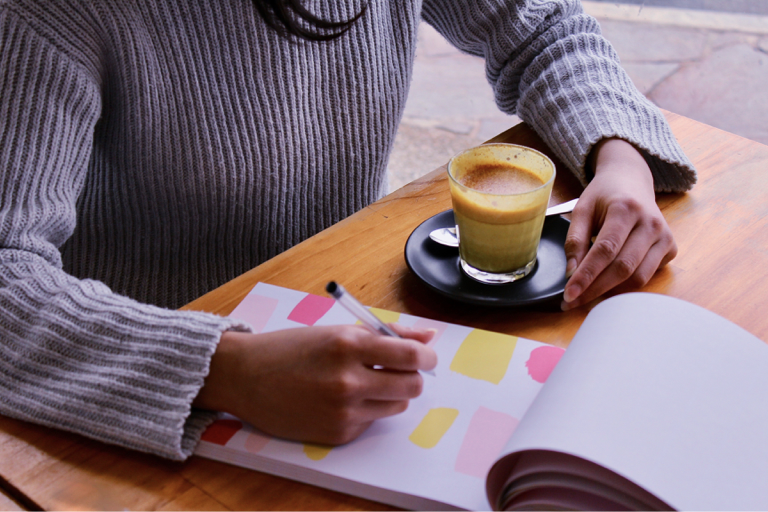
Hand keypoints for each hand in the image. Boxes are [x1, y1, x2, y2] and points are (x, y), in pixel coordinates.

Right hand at [194, 324, 436, 444]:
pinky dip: (366, 409)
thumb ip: (386, 334)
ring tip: (365, 382)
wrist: (245, 377)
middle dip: (412, 376)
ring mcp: (343, 410)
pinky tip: (340, 399)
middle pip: (412, 385)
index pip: (411, 356)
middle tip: (399, 370)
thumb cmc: (291, 349)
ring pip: (397, 405)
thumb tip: (429, 338)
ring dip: (390, 393)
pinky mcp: (338, 433)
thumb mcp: (337, 331)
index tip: (426, 356)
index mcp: (348, 344)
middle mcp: (348, 380)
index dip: (426, 357)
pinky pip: (372, 421)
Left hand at [561, 138, 676, 309]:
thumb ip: (575, 239)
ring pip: (638, 277)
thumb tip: (571, 273)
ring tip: (586, 297)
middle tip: (573, 302)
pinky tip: (608, 285)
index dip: (586, 275)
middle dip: (595, 289)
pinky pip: (647, 275)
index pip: (605, 250)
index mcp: (625, 209)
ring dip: (610, 292)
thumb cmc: (604, 196)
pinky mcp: (670, 248)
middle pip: (623, 267)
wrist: (631, 179)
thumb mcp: (582, 209)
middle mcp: (650, 223)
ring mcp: (664, 236)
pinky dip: (626, 285)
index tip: (569, 293)